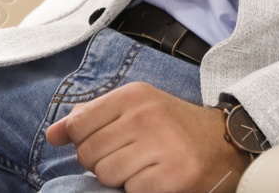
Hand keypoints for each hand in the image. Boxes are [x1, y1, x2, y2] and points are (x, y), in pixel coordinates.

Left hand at [44, 82, 248, 191]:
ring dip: (121, 178)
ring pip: (106, 175)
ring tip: (144, 168)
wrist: (227, 143)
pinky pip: (131, 191)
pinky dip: (139, 190)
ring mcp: (161, 147)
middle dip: (102, 162)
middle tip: (130, 157)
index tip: (100, 144)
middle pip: (89, 154)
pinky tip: (156, 179)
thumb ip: (91, 117)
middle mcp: (145, 117)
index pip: (79, 123)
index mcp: (133, 96)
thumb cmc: (173, 127)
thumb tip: (52, 136)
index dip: (81, 141)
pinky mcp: (174, 177)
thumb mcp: (135, 109)